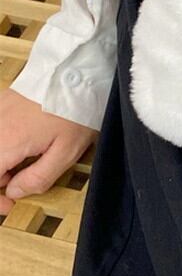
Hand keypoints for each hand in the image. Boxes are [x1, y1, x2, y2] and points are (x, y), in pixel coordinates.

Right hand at [0, 89, 96, 214]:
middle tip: (17, 183)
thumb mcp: (66, 152)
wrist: (80, 71)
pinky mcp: (2, 101)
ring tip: (23, 162)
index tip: (8, 204)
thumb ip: (37, 178)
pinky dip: (2, 143)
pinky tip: (21, 143)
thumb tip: (13, 191)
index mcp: (6, 142)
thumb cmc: (76, 112)